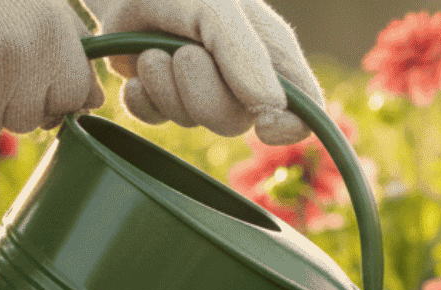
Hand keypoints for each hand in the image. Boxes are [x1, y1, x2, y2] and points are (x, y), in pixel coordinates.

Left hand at [83, 0, 323, 144]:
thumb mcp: (216, 9)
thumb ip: (245, 54)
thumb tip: (271, 108)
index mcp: (270, 58)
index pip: (302, 112)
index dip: (289, 127)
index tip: (262, 123)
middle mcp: (240, 82)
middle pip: (235, 123)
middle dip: (202, 91)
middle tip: (184, 53)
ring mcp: (199, 93)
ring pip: (191, 120)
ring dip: (164, 85)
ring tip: (154, 50)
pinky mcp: (161, 99)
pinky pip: (154, 118)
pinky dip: (140, 96)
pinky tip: (138, 70)